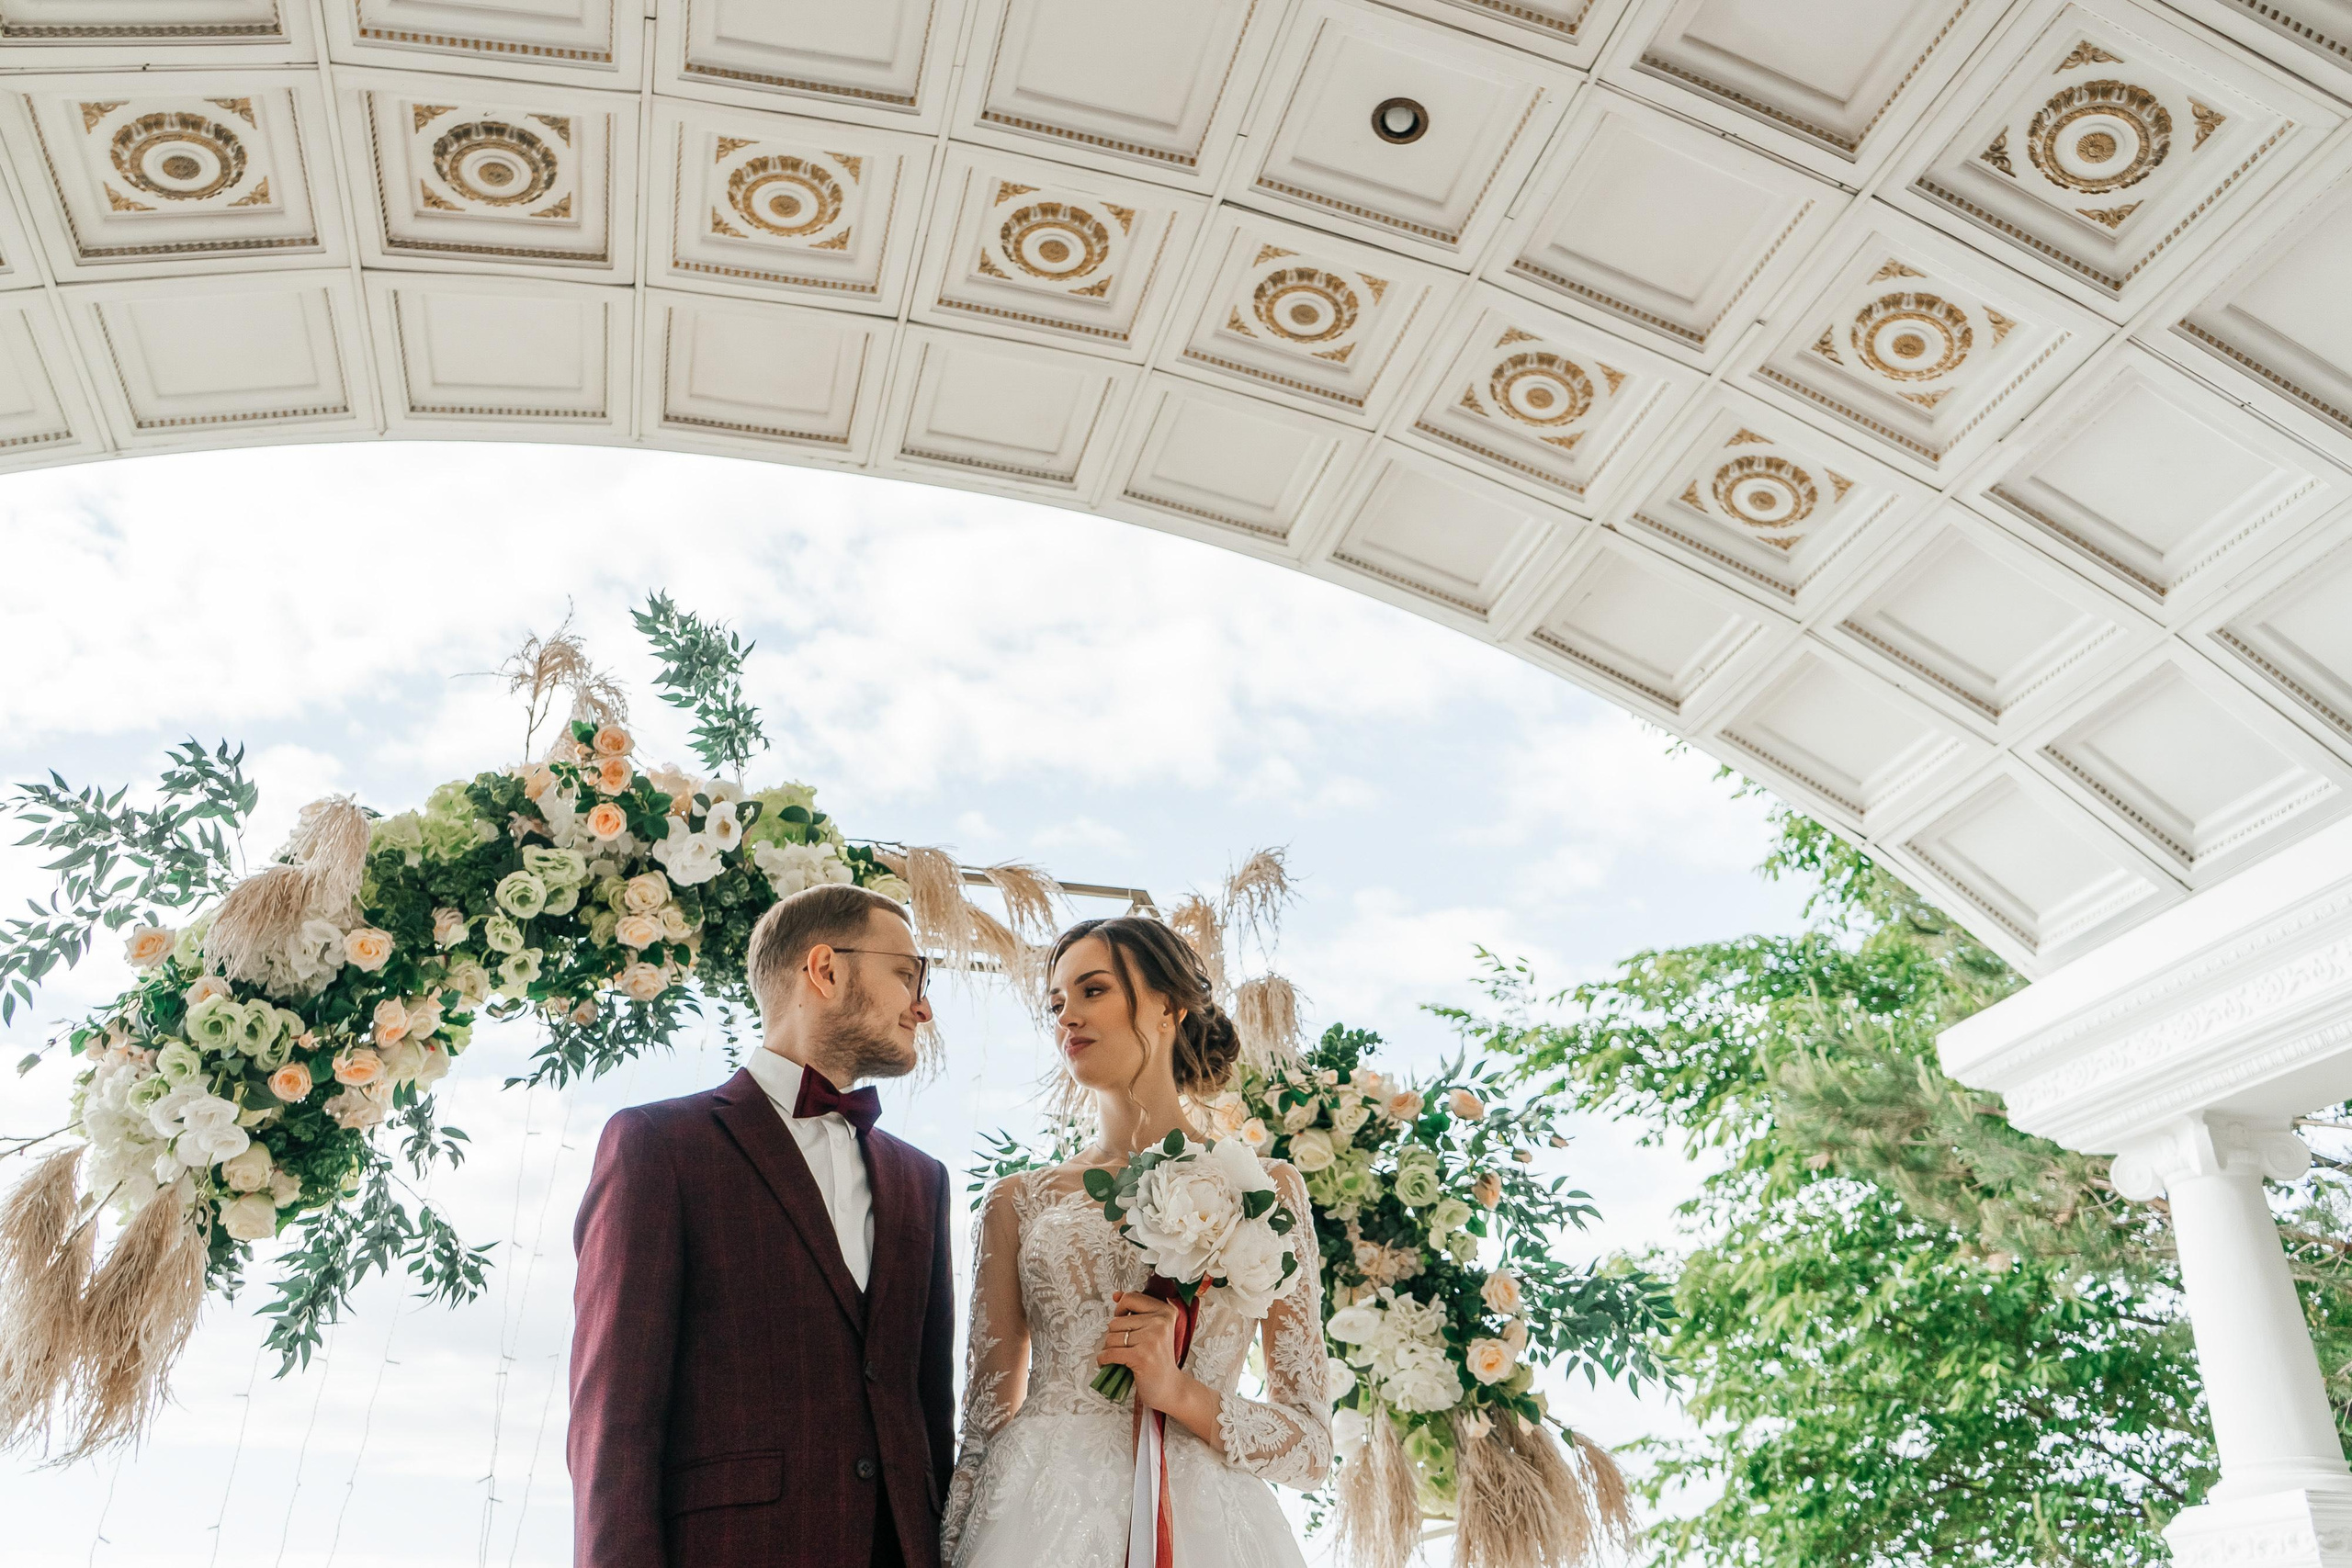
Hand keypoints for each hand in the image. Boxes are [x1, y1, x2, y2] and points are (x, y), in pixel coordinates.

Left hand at [1097, 1291, 1189, 1411]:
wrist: (1170, 1387)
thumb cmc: (1159, 1358)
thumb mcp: (1154, 1329)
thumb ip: (1136, 1310)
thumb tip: (1116, 1295)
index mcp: (1165, 1311)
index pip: (1130, 1298)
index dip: (1120, 1310)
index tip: (1123, 1321)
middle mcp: (1160, 1322)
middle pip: (1116, 1321)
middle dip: (1114, 1336)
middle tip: (1125, 1347)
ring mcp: (1151, 1339)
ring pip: (1111, 1337)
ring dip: (1109, 1349)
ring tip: (1121, 1356)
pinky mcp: (1141, 1356)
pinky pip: (1110, 1353)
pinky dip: (1103, 1359)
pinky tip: (1107, 1363)